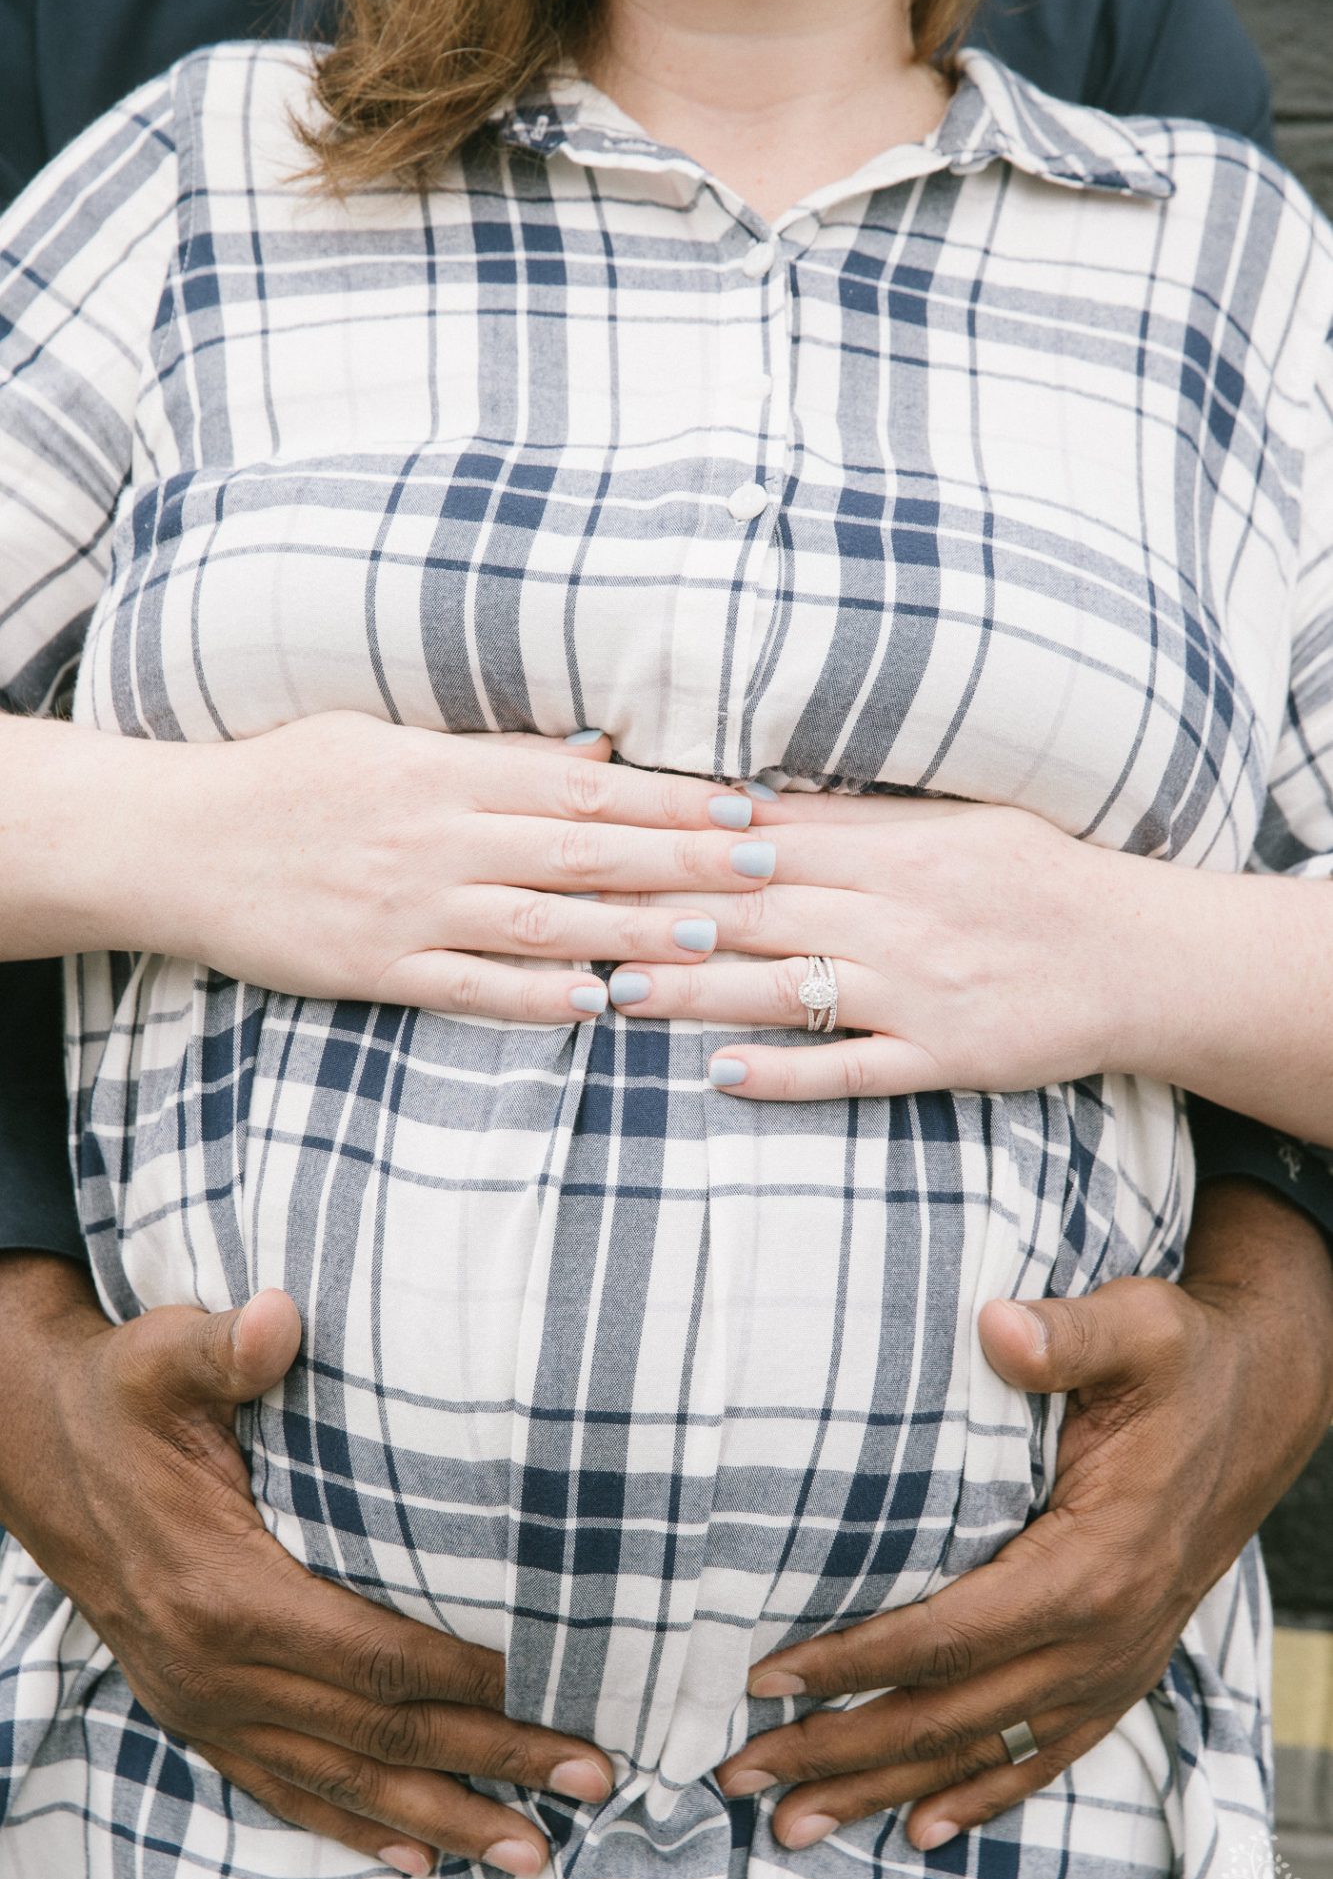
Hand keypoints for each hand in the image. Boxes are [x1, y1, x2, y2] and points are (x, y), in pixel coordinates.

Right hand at [0, 1255, 614, 1878]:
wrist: (42, 1451)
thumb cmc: (123, 1399)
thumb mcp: (162, 1357)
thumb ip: (225, 1345)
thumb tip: (279, 1317)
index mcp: (222, 1591)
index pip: (371, 1654)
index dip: (464, 1676)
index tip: (549, 1679)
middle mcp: (215, 1668)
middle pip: (376, 1732)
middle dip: (489, 1757)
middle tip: (590, 1773)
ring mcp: (204, 1703)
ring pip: (341, 1780)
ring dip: (441, 1818)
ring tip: (530, 1848)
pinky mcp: (198, 1714)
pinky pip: (284, 1790)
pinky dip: (354, 1827)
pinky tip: (417, 1855)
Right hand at [12, 714, 775, 1014]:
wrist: (173, 840)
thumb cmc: (284, 779)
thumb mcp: (381, 740)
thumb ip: (489, 753)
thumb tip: (594, 752)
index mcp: (443, 771)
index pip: (581, 783)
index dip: (667, 797)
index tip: (742, 808)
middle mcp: (437, 835)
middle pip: (580, 847)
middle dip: (678, 859)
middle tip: (762, 871)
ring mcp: (407, 904)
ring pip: (539, 919)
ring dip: (628, 929)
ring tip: (708, 937)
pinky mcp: (374, 965)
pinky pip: (468, 986)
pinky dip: (534, 997)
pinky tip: (595, 1005)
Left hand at [601, 793, 1149, 1100]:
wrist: (1137, 953)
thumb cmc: (1038, 876)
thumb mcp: (952, 821)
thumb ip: (848, 818)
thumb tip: (743, 804)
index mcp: (896, 850)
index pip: (763, 845)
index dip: (676, 847)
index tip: (605, 847)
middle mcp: (897, 915)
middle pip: (756, 912)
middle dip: (661, 916)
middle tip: (577, 921)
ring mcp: (918, 990)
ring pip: (788, 987)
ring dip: (698, 991)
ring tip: (620, 994)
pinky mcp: (942, 1055)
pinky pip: (852, 1067)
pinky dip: (787, 1072)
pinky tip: (722, 1074)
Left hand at [715, 1180, 1332, 1849]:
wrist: (1258, 1406)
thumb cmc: (1182, 1364)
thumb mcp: (1138, 1329)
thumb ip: (1064, 1334)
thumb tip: (995, 1326)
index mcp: (1092, 1563)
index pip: (948, 1635)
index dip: (853, 1662)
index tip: (766, 1676)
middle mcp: (1103, 1635)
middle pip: (950, 1715)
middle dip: (840, 1750)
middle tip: (740, 1772)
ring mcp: (1114, 1664)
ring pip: (985, 1752)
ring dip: (886, 1792)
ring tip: (796, 1823)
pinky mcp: (1120, 1670)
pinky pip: (1046, 1755)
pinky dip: (982, 1797)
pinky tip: (923, 1828)